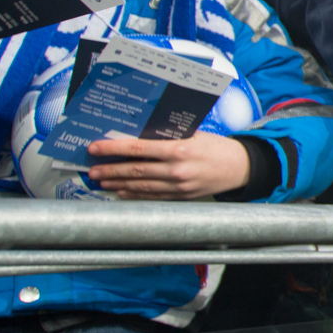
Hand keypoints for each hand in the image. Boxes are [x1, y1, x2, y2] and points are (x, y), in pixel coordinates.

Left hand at [88, 133, 250, 198]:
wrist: (240, 167)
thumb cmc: (216, 147)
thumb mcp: (193, 135)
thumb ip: (168, 138)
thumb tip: (138, 138)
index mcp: (179, 149)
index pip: (138, 149)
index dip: (113, 149)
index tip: (95, 148)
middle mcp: (177, 169)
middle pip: (135, 170)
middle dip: (110, 170)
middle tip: (92, 170)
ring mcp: (179, 186)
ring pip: (141, 186)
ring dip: (118, 184)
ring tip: (102, 182)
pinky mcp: (182, 196)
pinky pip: (153, 197)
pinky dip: (135, 195)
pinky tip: (122, 193)